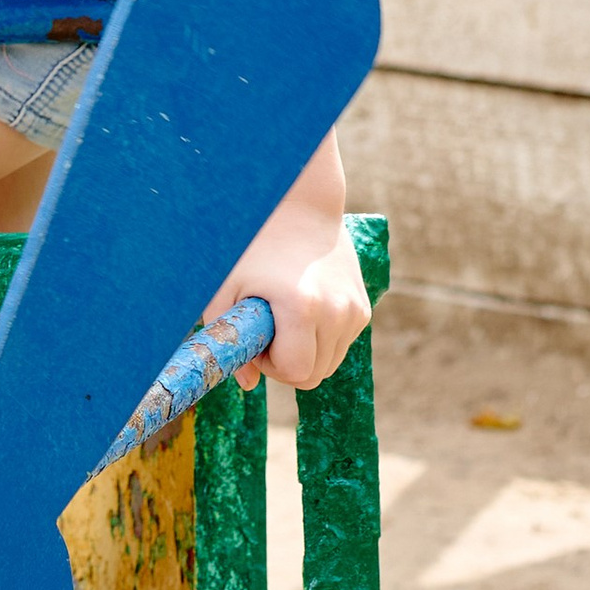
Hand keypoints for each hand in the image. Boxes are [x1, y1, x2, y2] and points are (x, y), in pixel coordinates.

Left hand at [209, 148, 365, 391]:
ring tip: (285, 316)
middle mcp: (337, 312)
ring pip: (330, 363)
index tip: (258, 339)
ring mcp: (354, 310)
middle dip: (288, 363)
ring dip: (305, 352)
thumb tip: (247, 384)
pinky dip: (321, 339)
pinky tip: (305, 308)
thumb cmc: (253, 245)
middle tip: (268, 329)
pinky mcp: (363, 308)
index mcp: (303, 308)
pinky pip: (340, 344)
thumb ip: (228, 339)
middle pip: (315, 375)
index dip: (271, 365)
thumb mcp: (226, 287)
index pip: (296, 373)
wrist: (298, 205)